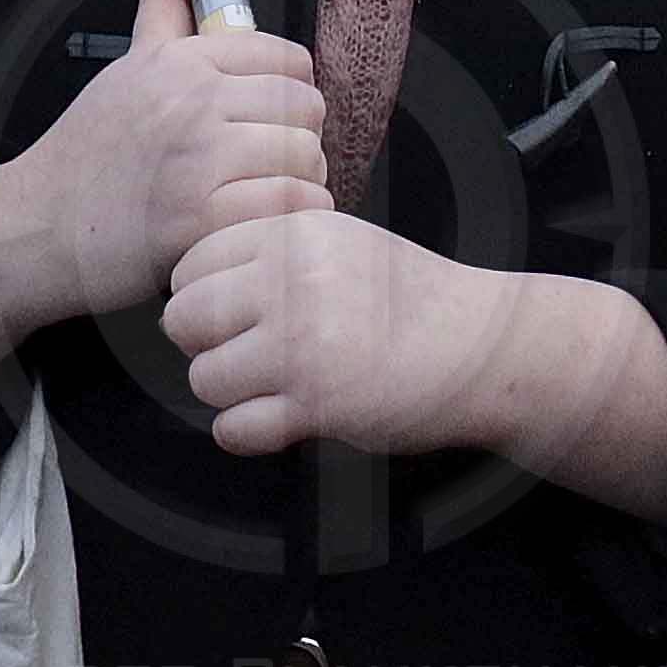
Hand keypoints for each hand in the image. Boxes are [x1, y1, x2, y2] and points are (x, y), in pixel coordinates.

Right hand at [0, 0, 325, 325]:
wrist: (31, 229)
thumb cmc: (83, 155)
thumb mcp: (126, 69)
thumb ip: (164, 8)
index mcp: (182, 63)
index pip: (288, 59)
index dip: (291, 92)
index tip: (272, 118)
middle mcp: (193, 102)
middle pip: (305, 108)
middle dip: (298, 138)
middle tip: (269, 163)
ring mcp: (198, 161)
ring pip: (302, 157)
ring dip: (297, 183)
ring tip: (264, 195)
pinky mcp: (200, 219)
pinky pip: (287, 206)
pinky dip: (287, 220)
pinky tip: (260, 223)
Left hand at [162, 211, 519, 458]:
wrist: (482, 348)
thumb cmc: (409, 300)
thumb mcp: (342, 245)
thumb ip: (269, 256)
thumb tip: (184, 297)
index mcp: (297, 234)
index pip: (192, 264)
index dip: (203, 296)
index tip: (239, 314)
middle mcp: (294, 281)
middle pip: (184, 319)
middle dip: (206, 344)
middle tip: (249, 354)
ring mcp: (303, 343)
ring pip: (203, 378)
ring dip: (231, 392)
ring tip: (276, 385)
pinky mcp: (317, 403)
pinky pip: (233, 428)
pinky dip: (249, 432)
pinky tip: (285, 417)